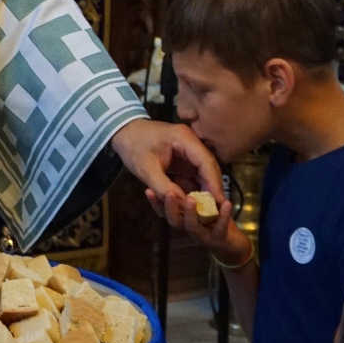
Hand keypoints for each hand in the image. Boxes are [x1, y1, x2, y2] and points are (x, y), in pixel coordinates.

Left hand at [111, 118, 229, 232]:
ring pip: (203, 172)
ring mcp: (188, 151)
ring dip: (205, 190)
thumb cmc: (133, 147)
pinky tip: (198, 203)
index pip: (206, 161)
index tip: (220, 202)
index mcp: (184, 138)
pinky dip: (195, 188)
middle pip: (208, 167)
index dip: (214, 183)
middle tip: (218, 209)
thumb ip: (164, 187)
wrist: (123, 133)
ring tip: (210, 209)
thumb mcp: (145, 169)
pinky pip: (194, 174)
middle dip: (213, 188)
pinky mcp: (184, 159)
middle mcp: (191, 143)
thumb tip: (183, 204)